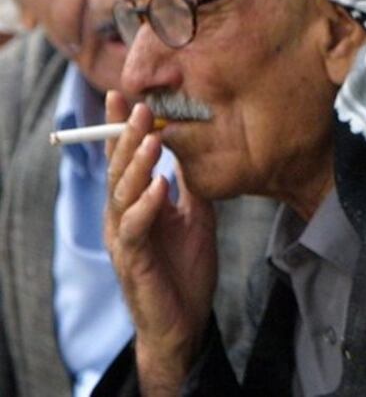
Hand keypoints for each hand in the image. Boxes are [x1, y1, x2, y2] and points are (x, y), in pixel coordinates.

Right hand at [104, 91, 218, 394]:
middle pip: (119, 169)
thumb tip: (198, 146)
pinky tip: (159, 189)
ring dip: (137, 165)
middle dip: (127, 137)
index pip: (125, 159)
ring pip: (121, 194)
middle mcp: (122, 216)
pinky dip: (146, 206)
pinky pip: (134, 229)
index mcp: (135, 202)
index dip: (121, 128)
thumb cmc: (185, 267)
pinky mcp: (133, 261)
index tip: (126, 95)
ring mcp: (124, 238)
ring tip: (152, 140)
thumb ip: (192, 183)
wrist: (185, 319)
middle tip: (141, 107)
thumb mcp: (197, 215)